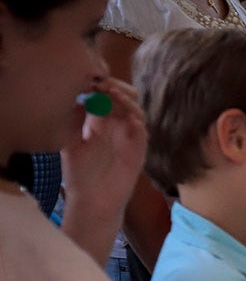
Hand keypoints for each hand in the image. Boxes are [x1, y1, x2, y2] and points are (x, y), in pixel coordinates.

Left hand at [60, 78, 146, 219]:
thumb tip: (76, 95)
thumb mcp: (69, 143)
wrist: (93, 200)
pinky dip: (137, 122)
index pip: (105, 96)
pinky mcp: (138, 149)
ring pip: (135, 110)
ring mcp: (129, 136)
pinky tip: (128, 118)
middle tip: (104, 85)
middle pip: (124, 98)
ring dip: (127, 100)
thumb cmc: (79, 174)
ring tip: (114, 95)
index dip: (101, 85)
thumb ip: (73, 121)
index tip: (91, 80)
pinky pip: (142, 131)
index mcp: (99, 122)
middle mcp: (116, 126)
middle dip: (117, 88)